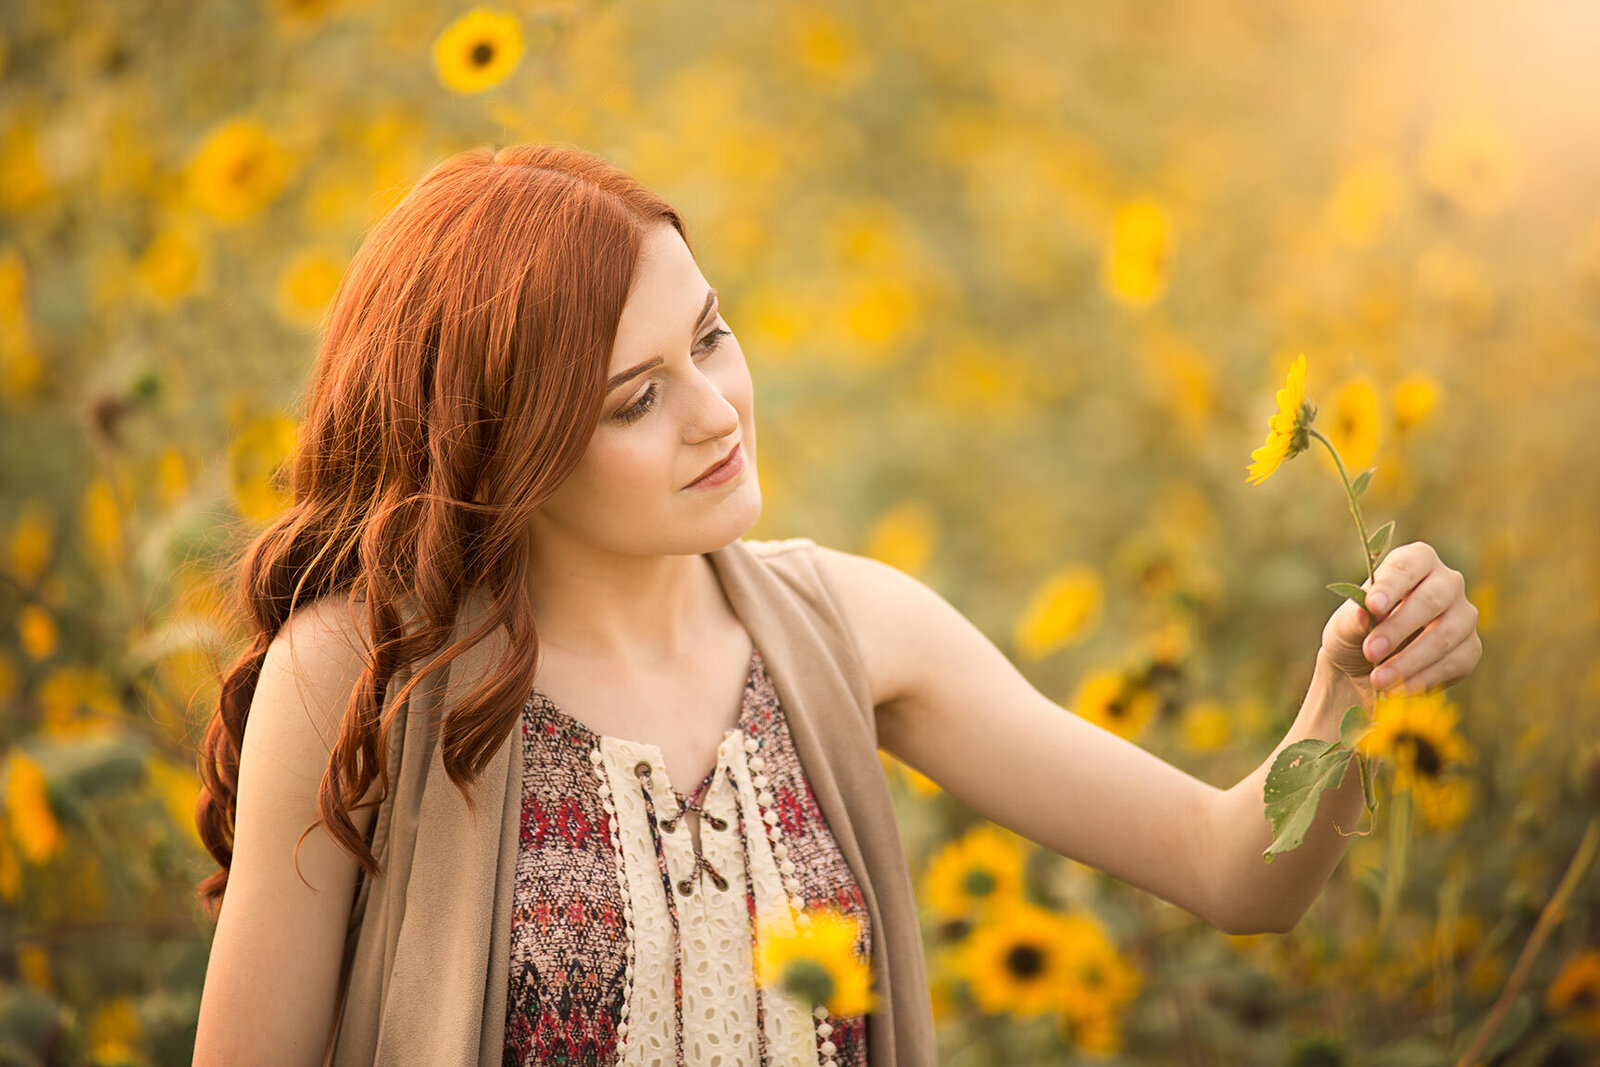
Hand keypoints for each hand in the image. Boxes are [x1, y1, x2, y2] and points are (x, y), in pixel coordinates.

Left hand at [1320, 541, 1482, 698]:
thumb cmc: (1357, 633)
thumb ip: (1353, 618)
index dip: (1391, 585)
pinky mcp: (1470, 648)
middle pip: (1431, 600)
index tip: (1372, 605)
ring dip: (1410, 660)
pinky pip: (1455, 662)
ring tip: (1378, 679)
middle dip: (1398, 628)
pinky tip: (1397, 690)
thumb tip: (1363, 613)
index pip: (1407, 566)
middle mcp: (1446, 582)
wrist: (1366, 668)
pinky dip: (1423, 678)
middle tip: (1370, 651)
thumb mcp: (1344, 625)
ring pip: (1446, 634)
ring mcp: (1463, 615)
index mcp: (1415, 562)